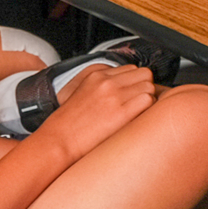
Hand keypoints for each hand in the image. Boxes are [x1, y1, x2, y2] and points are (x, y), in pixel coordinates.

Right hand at [41, 63, 157, 159]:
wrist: (58, 140)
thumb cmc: (68, 123)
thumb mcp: (82, 93)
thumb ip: (101, 86)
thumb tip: (121, 89)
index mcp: (97, 75)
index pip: (131, 68)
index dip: (135, 82)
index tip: (133, 92)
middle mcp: (107, 82)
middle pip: (144, 74)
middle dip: (145, 87)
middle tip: (138, 102)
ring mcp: (114, 96)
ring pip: (149, 86)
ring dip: (148, 98)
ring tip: (137, 111)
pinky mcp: (121, 112)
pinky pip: (148, 101)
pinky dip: (148, 109)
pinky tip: (138, 117)